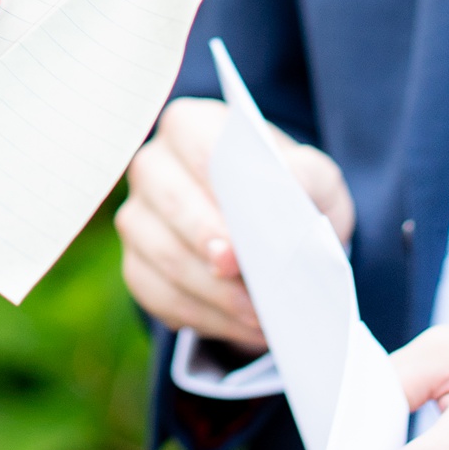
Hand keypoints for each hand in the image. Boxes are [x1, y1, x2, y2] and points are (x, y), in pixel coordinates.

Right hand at [117, 96, 355, 351]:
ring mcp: (138, 217)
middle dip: (211, 243)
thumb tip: (288, 190)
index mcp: (190, 126)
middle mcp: (152, 165)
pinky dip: (205, 316)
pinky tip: (242, 324)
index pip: (200, 150)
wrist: (274, 234)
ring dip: (214, 291)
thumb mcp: (312, 178)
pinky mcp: (136, 266)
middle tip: (246, 276)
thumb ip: (304, 175)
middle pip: (174, 203)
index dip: (223, 191)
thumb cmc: (288, 194)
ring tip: (259, 313)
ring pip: (165, 256)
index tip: (247, 230)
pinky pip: (160, 296)